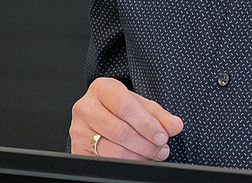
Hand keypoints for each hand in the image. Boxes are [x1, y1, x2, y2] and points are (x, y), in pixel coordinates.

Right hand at [69, 77, 183, 160]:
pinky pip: (104, 161)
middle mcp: (85, 107)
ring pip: (112, 150)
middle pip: (120, 131)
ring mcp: (78, 129)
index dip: (146, 124)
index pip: (125, 107)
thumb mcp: (142, 106)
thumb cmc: (120, 108)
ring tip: (152, 154)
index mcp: (102, 88)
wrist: (99, 115)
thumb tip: (175, 126)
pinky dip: (126, 163)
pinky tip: (136, 158)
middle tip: (161, 149)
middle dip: (146, 144)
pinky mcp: (77, 148)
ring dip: (138, 156)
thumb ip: (160, 116)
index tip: (162, 136)